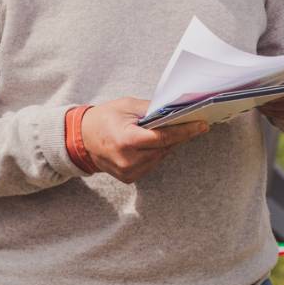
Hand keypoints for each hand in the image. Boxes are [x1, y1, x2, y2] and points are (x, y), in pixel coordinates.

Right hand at [80, 97, 208, 183]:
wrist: (81, 139)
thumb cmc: (103, 118)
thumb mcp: (127, 106)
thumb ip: (151, 110)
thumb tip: (175, 111)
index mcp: (126, 140)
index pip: (163, 138)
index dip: (184, 132)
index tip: (202, 126)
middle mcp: (128, 160)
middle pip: (164, 148)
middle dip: (177, 135)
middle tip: (189, 122)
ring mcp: (128, 172)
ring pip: (160, 157)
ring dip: (165, 145)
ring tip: (162, 130)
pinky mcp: (128, 178)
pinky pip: (151, 164)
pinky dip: (155, 153)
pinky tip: (149, 143)